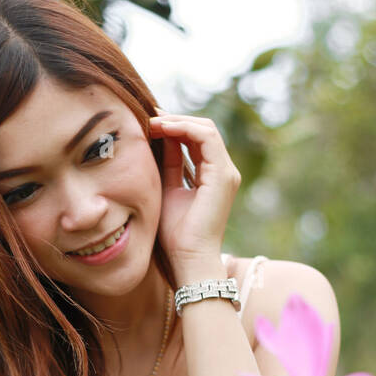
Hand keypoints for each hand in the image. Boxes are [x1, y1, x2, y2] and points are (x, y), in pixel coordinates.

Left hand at [148, 110, 240, 263]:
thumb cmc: (176, 234)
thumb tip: (159, 137)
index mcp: (212, 175)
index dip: (174, 126)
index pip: (196, 138)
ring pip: (206, 129)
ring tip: (152, 121)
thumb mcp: (167, 189)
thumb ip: (168, 164)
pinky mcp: (223, 176)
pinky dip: (184, 128)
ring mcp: (226, 172)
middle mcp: (223, 171)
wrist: (188, 258)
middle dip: (175, 119)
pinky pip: (206, 138)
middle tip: (149, 117)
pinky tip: (163, 128)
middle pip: (203, 129)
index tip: (149, 123)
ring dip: (177, 121)